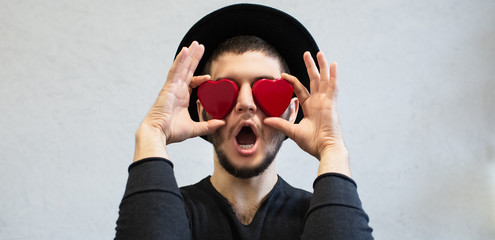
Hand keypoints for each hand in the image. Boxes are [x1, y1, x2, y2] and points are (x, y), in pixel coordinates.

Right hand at [134, 41, 224, 160]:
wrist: (159, 134)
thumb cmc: (172, 132)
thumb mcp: (195, 128)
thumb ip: (208, 125)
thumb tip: (222, 123)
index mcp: (181, 98)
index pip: (192, 82)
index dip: (201, 78)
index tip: (210, 77)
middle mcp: (176, 90)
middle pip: (187, 70)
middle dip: (194, 58)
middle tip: (200, 46)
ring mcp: (172, 87)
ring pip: (182, 67)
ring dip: (189, 55)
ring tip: (195, 44)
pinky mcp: (168, 87)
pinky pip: (175, 70)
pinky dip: (180, 60)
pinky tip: (185, 50)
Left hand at [264, 51, 349, 175]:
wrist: (325, 149)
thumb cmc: (312, 143)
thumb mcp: (292, 132)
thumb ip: (280, 124)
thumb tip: (265, 120)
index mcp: (311, 108)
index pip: (301, 90)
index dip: (293, 81)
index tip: (283, 75)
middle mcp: (319, 102)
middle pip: (314, 80)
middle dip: (311, 67)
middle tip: (307, 54)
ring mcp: (326, 102)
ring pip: (324, 79)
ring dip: (322, 66)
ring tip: (319, 53)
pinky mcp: (331, 104)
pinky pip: (333, 86)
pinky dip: (333, 75)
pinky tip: (333, 64)